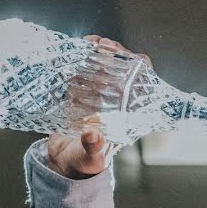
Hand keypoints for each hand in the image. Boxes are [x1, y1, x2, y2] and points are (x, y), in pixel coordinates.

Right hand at [46, 36, 151, 179]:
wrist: (63, 163)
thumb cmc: (84, 163)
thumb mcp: (90, 158)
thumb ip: (93, 148)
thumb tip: (92, 135)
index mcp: (127, 117)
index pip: (143, 87)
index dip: (139, 69)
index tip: (128, 57)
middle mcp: (117, 103)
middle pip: (124, 71)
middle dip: (116, 53)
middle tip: (103, 45)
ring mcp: (99, 96)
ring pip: (107, 66)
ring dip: (100, 51)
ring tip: (91, 43)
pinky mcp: (81, 92)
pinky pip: (87, 68)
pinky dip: (84, 56)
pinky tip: (79, 48)